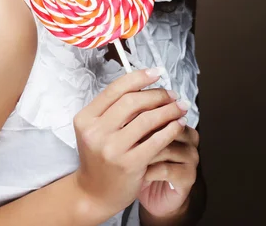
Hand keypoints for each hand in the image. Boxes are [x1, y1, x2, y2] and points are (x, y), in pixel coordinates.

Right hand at [72, 69, 188, 222]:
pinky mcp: (129, 164)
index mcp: (86, 118)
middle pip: (132, 101)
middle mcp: (96, 132)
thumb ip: (113, 108)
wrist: (94, 193)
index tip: (156, 72)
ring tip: (179, 107)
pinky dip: (170, 129)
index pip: (115, 89)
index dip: (138, 77)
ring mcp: (112, 149)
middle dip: (156, 94)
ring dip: (167, 110)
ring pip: (146, 119)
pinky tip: (179, 125)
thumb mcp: (96, 129)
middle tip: (172, 94)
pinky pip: (156, 141)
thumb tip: (144, 84)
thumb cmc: (99, 156)